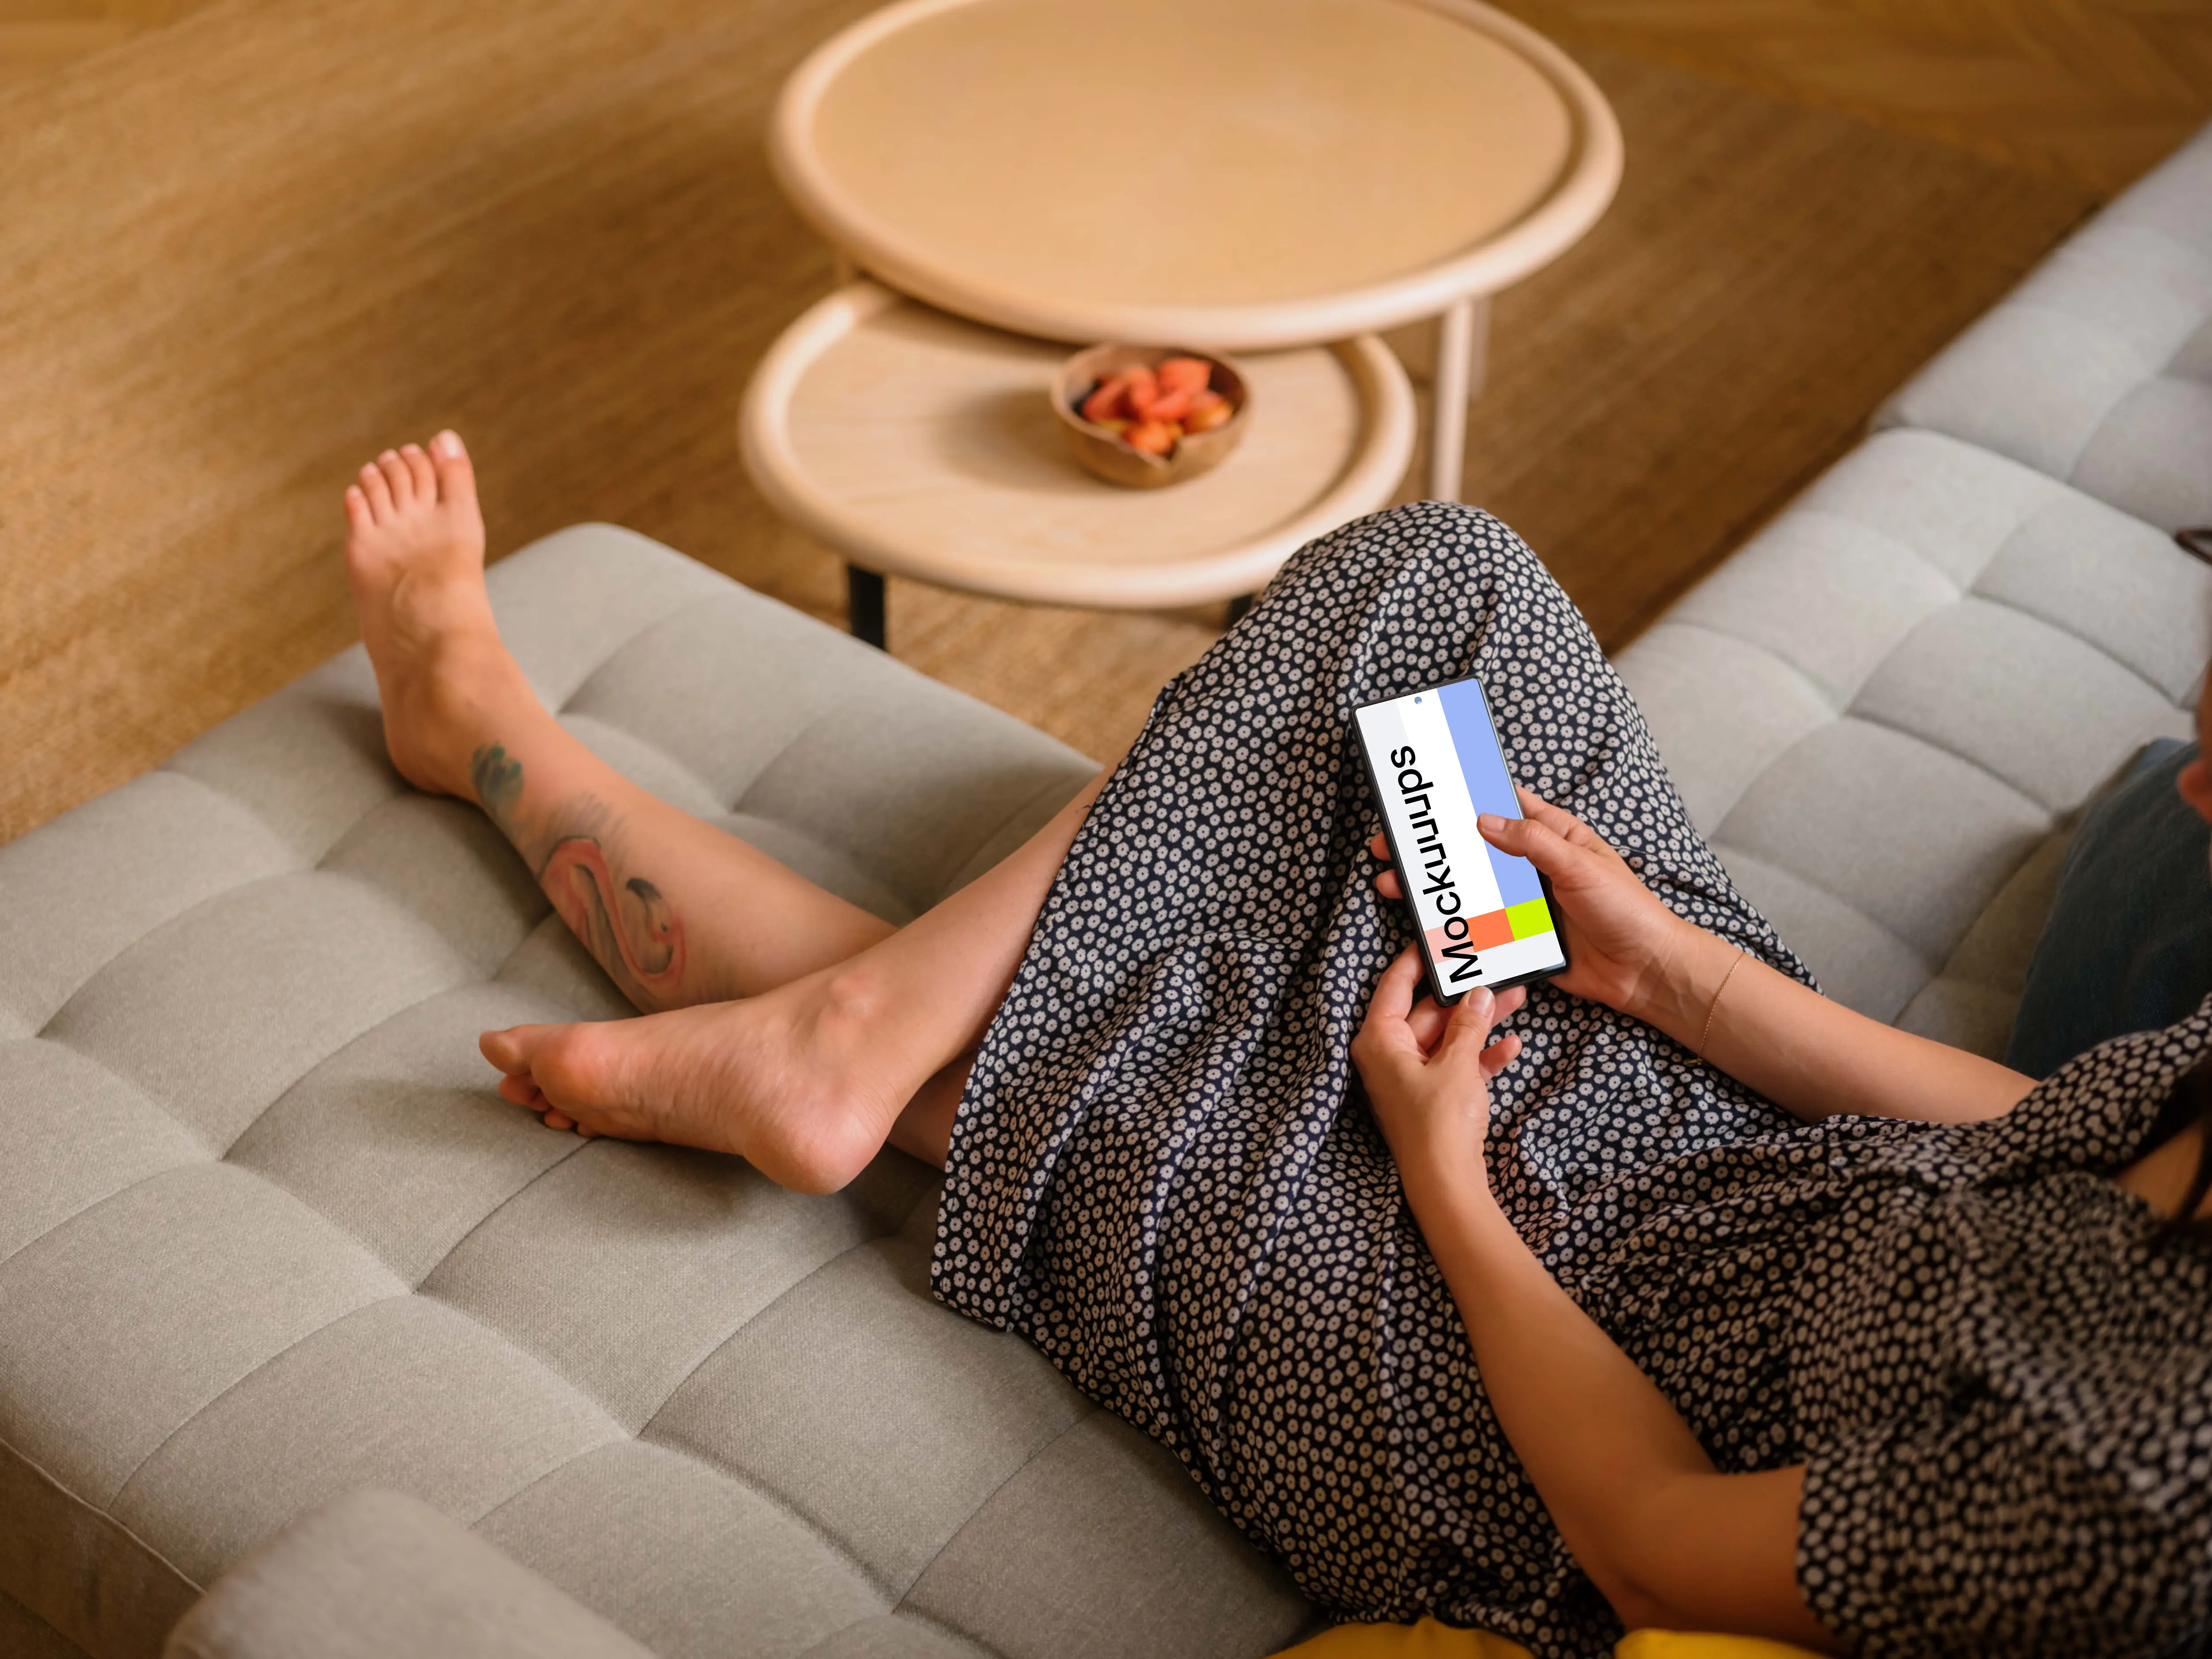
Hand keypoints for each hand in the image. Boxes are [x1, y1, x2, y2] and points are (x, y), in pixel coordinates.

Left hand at [1352, 947, 1524, 1201]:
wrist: (1446, 1184)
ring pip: (1447, 1037)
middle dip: (1466, 994)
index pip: (1395, 985)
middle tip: (1496, 968)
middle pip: (1427, 1011)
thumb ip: (1468, 1024)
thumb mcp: (1457, 1064)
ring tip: (1518, 998)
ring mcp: (1410, 1078)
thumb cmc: (1439, 1123)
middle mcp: (1389, 1056)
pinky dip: (1480, 1057)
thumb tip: (1480, 993)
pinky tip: (1513, 1047)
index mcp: (1379, 1040)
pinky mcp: (1432, 1098)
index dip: (1418, 959)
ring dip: (1481, 1022)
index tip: (1439, 936)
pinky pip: (1455, 1066)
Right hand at [1369, 785, 1691, 1018]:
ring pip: (1471, 891)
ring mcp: (1525, 904)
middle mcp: (1534, 868)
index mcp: (1554, 838)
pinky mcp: (1521, 938)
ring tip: (1396, 886)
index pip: (1506, 806)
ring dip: (1436, 889)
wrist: (1645, 972)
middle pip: (1474, 852)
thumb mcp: (1580, 865)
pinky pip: (1481, 930)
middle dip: (1435, 849)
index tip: (1429, 792)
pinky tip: (1426, 925)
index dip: (1469, 796)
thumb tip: (1483, 820)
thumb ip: (1532, 842)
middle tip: (1393, 846)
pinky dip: (1455, 927)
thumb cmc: (1626, 910)